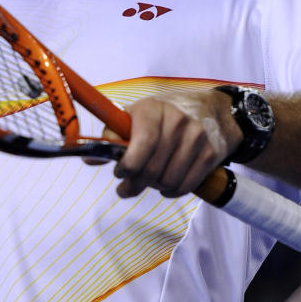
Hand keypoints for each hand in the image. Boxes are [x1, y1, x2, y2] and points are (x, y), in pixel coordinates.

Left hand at [106, 88, 241, 197]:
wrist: (211, 111)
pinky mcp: (211, 154)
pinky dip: (171, 191)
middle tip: (125, 188)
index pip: (142, 143)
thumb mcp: (137, 115)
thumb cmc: (164, 115)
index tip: (119, 172)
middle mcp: (177, 121)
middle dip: (134, 184)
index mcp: (153, 109)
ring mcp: (197, 137)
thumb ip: (113, 135)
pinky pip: (186, 186)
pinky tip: (165, 186)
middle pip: (153, 168)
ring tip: (148, 182)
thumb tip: (89, 158)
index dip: (128, 165)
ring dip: (154, 188)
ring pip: (168, 181)